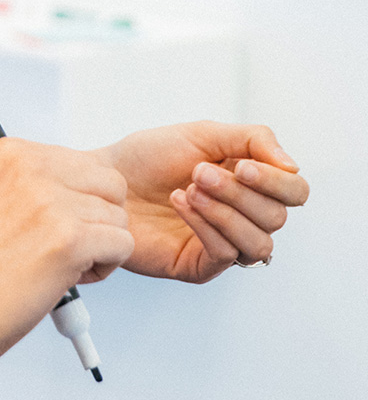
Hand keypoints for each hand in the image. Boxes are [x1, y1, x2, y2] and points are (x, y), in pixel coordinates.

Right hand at [0, 137, 134, 372]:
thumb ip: (31, 183)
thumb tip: (75, 186)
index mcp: (13, 153)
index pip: (84, 164)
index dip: (77, 201)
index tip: (48, 225)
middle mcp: (32, 168)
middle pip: (110, 184)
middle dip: (98, 219)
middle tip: (65, 245)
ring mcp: (51, 202)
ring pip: (119, 218)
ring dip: (99, 247)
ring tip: (59, 265)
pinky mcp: (69, 239)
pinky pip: (122, 245)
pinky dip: (105, 268)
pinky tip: (69, 277)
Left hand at [99, 122, 308, 283]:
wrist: (104, 177)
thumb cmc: (148, 156)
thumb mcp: (202, 134)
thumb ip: (252, 140)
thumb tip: (291, 165)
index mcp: (249, 184)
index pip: (294, 192)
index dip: (277, 182)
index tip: (242, 166)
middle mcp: (242, 215)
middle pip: (276, 217)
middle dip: (239, 192)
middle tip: (199, 172)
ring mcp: (223, 242)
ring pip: (258, 242)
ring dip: (225, 211)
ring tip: (189, 188)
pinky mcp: (199, 265)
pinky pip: (225, 255)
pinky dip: (205, 225)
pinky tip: (179, 203)